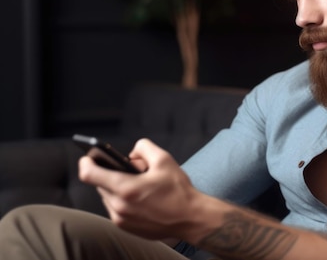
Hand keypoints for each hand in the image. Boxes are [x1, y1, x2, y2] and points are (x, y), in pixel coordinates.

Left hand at [78, 138, 203, 239]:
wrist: (191, 219)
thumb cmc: (179, 191)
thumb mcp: (164, 159)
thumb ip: (144, 147)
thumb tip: (131, 153)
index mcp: (126, 188)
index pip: (89, 174)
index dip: (86, 163)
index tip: (88, 158)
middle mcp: (119, 206)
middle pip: (100, 184)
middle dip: (112, 173)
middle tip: (135, 171)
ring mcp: (121, 219)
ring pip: (108, 196)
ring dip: (117, 187)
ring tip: (140, 185)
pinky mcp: (126, 227)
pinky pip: (115, 208)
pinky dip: (123, 200)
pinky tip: (142, 198)